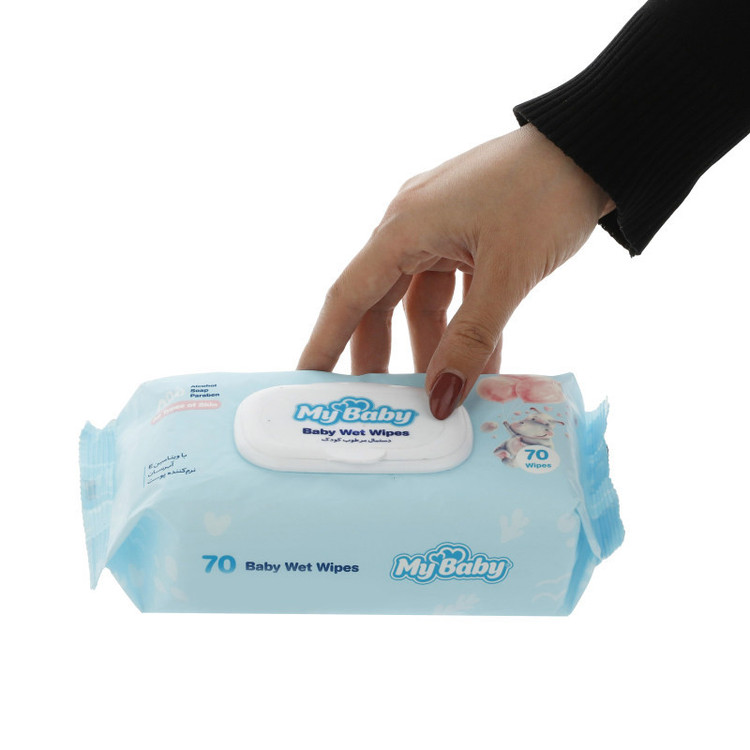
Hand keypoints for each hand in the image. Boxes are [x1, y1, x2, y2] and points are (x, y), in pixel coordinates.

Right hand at [297, 124, 613, 418]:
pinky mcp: (469, 234)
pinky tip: (482, 362)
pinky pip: (455, 290)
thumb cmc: (546, 194)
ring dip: (433, 346)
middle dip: (382, 356)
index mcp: (403, 228)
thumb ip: (472, 340)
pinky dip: (465, 325)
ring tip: (443, 394)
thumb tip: (442, 400)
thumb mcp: (506, 275)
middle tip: (380, 405)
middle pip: (381, 304)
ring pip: (422, 302)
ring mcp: (441, 229)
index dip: (323, 343)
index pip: (348, 297)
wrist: (596, 145)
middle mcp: (412, 227)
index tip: (304, 383)